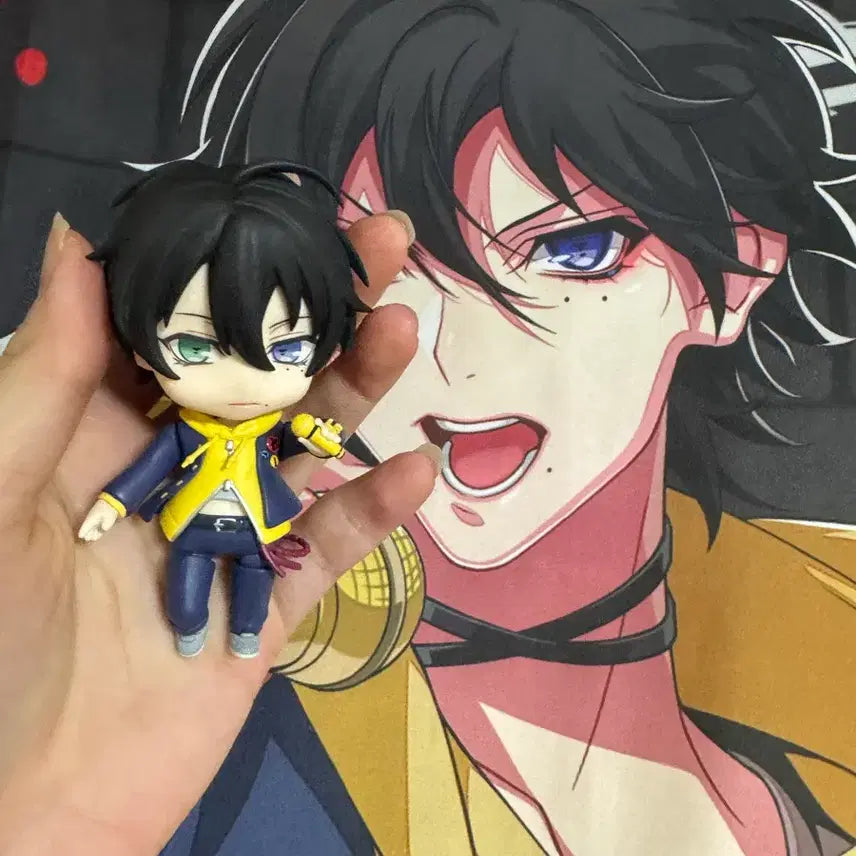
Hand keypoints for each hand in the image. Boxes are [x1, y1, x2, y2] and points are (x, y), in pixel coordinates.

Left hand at [0, 211, 432, 854]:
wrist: (26, 803)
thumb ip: (41, 377)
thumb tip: (80, 241)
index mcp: (105, 431)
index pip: (183, 330)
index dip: (232, 270)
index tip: (284, 214)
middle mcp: (180, 467)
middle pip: (263, 375)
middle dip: (320, 309)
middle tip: (383, 243)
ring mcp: (235, 531)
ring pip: (308, 447)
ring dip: (357, 391)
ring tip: (400, 330)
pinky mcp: (274, 600)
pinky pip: (332, 546)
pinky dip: (374, 510)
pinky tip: (413, 471)